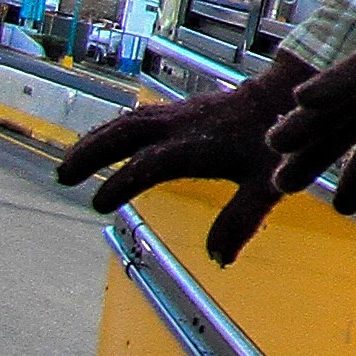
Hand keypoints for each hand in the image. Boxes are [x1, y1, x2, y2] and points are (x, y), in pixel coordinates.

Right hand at [57, 53, 312, 262]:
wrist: (294, 94)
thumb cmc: (283, 142)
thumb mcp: (270, 185)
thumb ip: (242, 221)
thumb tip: (218, 260)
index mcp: (199, 144)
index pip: (149, 164)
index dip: (122, 183)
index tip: (98, 203)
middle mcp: (185, 125)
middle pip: (127, 132)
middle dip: (92, 152)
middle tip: (61, 176)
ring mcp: (183, 115)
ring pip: (130, 122)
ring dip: (98, 140)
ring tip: (69, 165)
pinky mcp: (186, 112)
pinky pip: (142, 119)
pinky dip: (116, 131)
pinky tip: (105, 145)